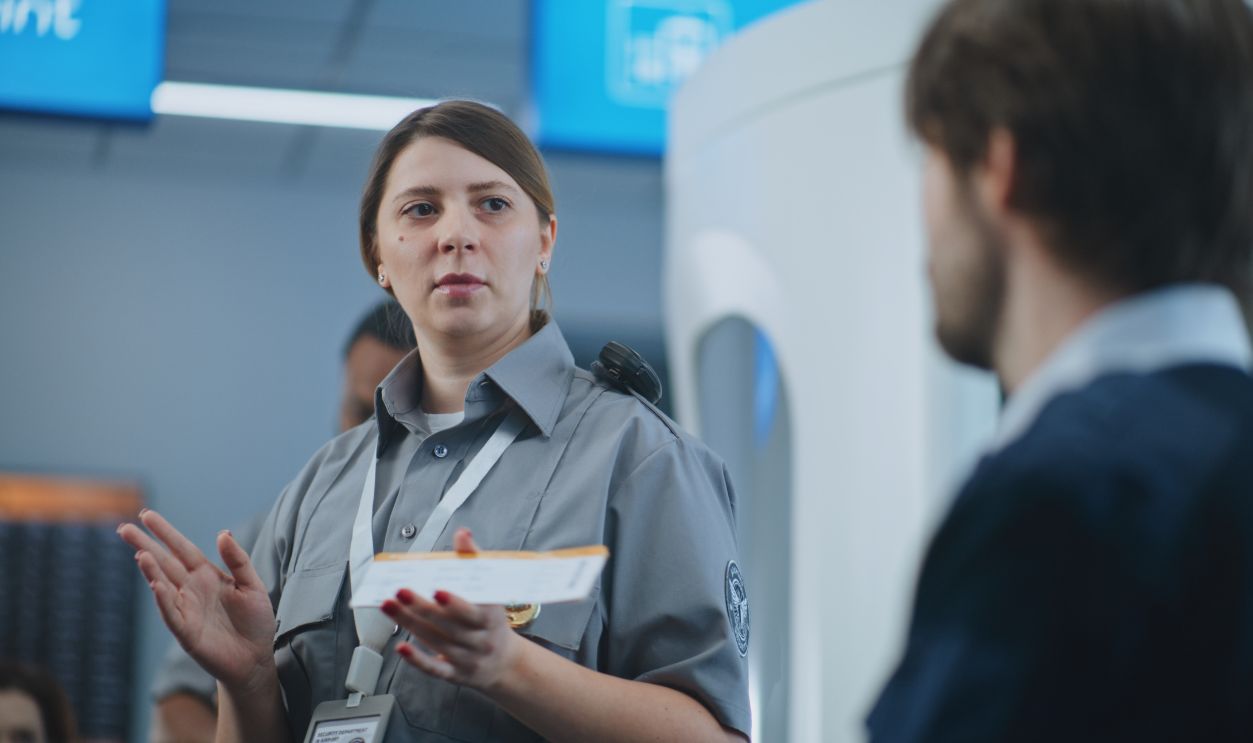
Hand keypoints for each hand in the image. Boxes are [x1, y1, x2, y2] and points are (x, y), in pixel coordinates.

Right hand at [117, 509, 276, 691]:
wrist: (255, 658)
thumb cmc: (255, 621)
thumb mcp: (253, 585)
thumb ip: (238, 560)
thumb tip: (223, 533)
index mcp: (207, 575)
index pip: (181, 548)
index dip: (165, 532)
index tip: (146, 515)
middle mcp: (191, 589)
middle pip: (164, 563)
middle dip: (145, 545)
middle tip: (124, 529)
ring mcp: (186, 609)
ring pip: (163, 585)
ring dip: (151, 570)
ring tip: (140, 553)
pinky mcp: (186, 632)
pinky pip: (172, 613)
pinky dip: (163, 599)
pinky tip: (156, 584)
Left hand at [383, 527, 524, 692]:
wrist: (504, 662)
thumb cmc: (493, 620)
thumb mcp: (493, 590)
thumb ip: (475, 561)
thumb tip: (463, 534)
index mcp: (491, 618)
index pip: (474, 612)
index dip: (456, 603)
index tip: (437, 590)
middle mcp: (480, 640)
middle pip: (448, 626)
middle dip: (422, 608)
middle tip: (400, 591)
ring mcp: (467, 659)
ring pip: (435, 642)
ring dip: (409, 623)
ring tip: (388, 605)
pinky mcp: (454, 674)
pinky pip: (434, 669)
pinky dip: (417, 660)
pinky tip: (400, 647)